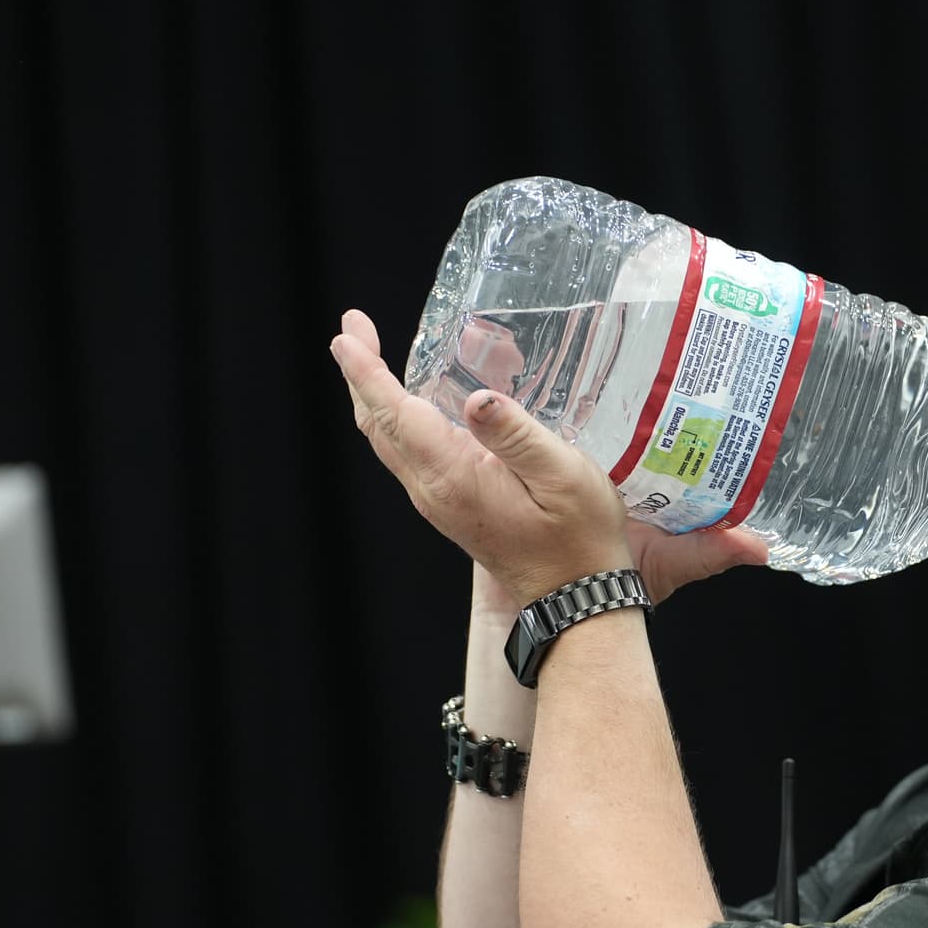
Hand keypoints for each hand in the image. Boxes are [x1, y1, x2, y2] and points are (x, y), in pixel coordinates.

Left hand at [332, 309, 769, 606]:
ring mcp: (438, 501)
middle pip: (378, 426)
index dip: (367, 371)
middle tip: (354, 330)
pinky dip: (398, 418)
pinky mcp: (451, 507)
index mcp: (453, 476)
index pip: (395, 413)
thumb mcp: (562, 476)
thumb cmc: (580, 538)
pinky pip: (408, 455)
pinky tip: (414, 403)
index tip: (348, 333)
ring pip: (389, 441)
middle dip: (360, 374)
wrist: (577, 598)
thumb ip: (517, 435)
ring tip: (370, 356)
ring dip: (375, 396)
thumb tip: (478, 398)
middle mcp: (433, 490)